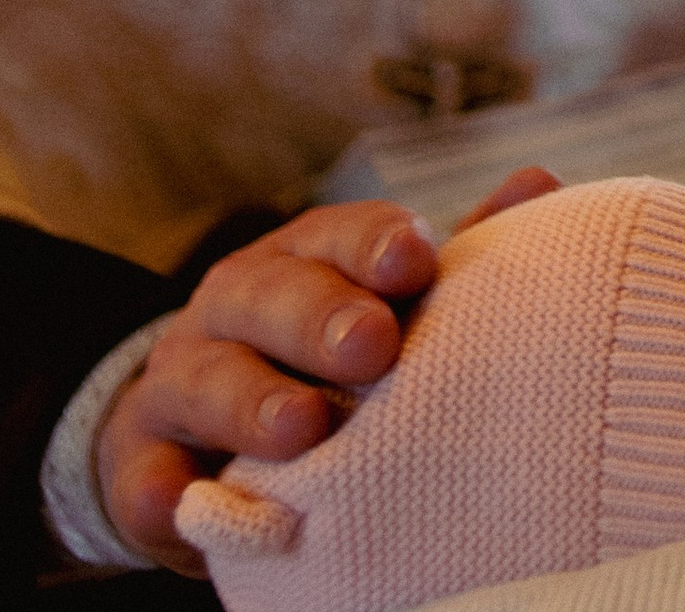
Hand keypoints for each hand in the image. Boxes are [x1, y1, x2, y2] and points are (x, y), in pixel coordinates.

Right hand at [97, 167, 557, 573]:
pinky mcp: (142, 460)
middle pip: (272, 294)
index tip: (418, 260)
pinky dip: (163, 486)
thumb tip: (542, 185)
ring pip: (207, 376)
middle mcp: (237, 301)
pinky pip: (146, 472)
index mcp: (305, 256)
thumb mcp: (379, 298)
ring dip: (252, 399)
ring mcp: (181, 376)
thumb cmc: (320, 353)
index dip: (376, 243)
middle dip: (320, 315)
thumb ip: (454, 258)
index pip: (339, 234)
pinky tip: (186, 498)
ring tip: (302, 427)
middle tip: (373, 345)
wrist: (196, 426)